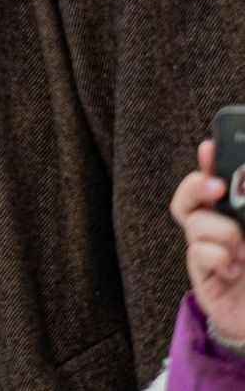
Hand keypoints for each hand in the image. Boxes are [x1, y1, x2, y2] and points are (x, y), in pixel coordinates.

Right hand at [172, 138, 244, 343]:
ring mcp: (209, 253)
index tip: (209, 148)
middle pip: (188, 198)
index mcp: (239, 218)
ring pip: (194, 223)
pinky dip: (216, 257)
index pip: (215, 183)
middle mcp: (220, 231)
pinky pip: (196, 253)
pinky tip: (234, 269)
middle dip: (197, 186)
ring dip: (221, 232)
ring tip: (243, 251)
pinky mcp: (203, 277)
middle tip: (217, 188)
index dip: (209, 163)